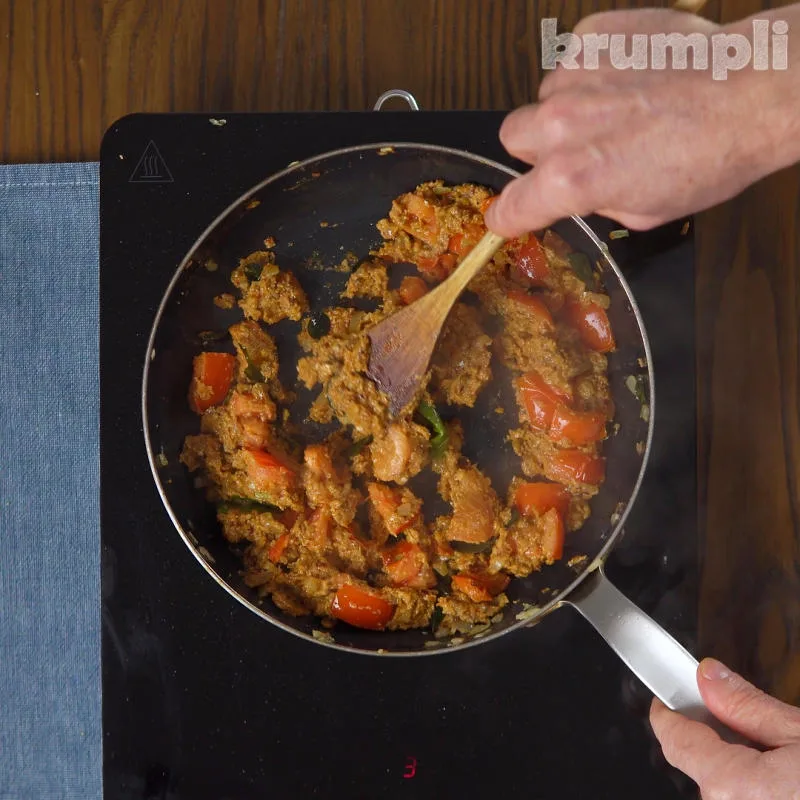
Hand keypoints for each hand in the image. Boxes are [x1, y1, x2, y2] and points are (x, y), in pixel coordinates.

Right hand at [485, 7, 799, 235]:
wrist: (752, 91)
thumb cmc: (710, 157)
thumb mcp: (644, 211)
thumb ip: (593, 202)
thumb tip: (575, 194)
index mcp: (572, 179)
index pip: (508, 207)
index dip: (509, 215)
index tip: (511, 214)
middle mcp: (562, 124)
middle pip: (513, 138)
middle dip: (536, 149)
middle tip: (577, 150)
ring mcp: (575, 74)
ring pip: (545, 97)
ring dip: (568, 108)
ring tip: (620, 110)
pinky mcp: (594, 34)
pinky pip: (573, 60)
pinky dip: (593, 72)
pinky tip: (631, 79)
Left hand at [650, 658, 799, 799]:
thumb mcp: (799, 732)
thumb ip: (747, 705)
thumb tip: (708, 675)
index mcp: (731, 783)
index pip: (674, 738)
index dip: (667, 710)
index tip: (666, 693)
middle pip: (699, 760)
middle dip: (714, 734)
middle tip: (743, 717)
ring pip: (722, 782)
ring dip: (736, 761)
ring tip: (778, 750)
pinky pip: (740, 797)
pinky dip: (752, 783)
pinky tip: (782, 775)